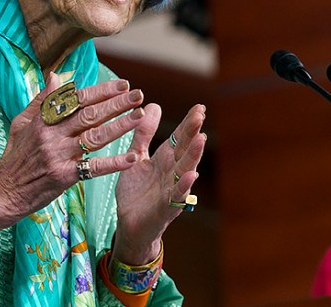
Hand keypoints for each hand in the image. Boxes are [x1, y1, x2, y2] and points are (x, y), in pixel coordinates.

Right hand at [0, 73, 146, 223]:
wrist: (3, 193)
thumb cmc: (13, 157)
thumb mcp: (21, 123)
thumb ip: (41, 100)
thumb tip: (56, 76)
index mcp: (43, 120)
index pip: (77, 100)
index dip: (101, 91)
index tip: (123, 85)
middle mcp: (52, 135)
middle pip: (90, 115)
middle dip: (116, 103)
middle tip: (138, 95)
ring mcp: (58, 155)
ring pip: (95, 137)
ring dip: (120, 126)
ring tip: (140, 116)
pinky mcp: (63, 177)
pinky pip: (93, 168)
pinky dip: (114, 163)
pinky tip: (131, 157)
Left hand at [112, 103, 206, 263]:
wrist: (129, 224)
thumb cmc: (136, 191)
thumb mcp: (136, 157)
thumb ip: (144, 134)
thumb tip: (153, 105)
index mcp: (165, 159)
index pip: (180, 138)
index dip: (188, 123)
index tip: (199, 107)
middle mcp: (172, 172)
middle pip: (185, 150)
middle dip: (192, 132)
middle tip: (200, 114)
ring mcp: (171, 190)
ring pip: (185, 170)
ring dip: (193, 155)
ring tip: (201, 138)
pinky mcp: (165, 208)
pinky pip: (175, 196)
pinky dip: (183, 186)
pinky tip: (191, 175)